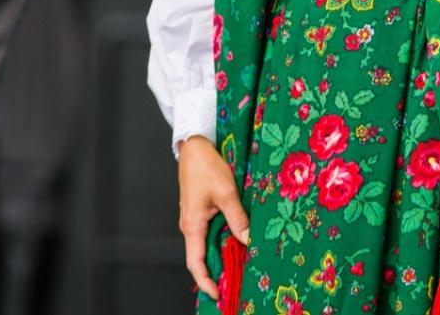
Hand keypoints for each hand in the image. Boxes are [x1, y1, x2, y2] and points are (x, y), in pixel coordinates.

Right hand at [177, 136, 249, 299]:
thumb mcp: (226, 192)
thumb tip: (249, 240)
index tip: (218, 295)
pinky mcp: (200, 211)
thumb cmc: (206, 166)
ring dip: (222, 255)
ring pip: (208, 244)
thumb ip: (238, 218)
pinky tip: (238, 241)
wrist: (195, 145)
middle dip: (217, 273)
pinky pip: (210, 232)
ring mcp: (194, 219)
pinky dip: (223, 240)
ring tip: (241, 266)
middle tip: (236, 284)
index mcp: (192, 225)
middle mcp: (191, 225)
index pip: (195, 263)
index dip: (206, 281)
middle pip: (202, 257)